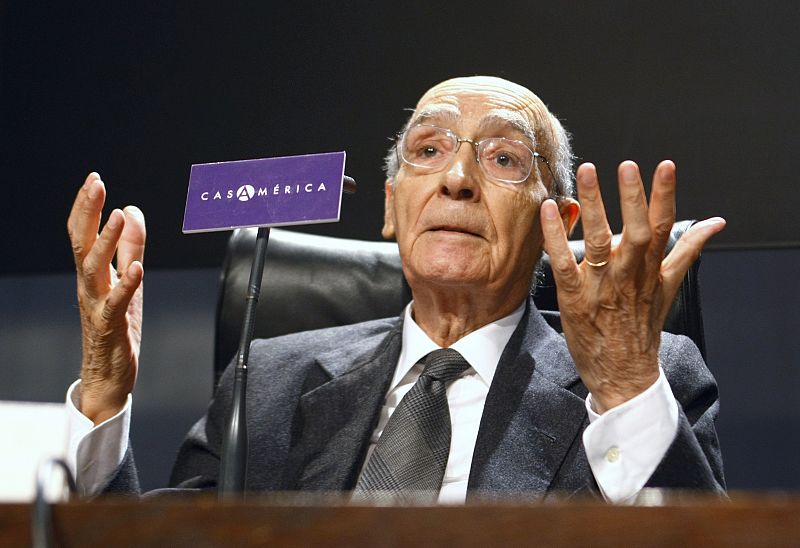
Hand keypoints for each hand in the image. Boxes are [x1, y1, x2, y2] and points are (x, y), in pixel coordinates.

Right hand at [67, 173, 145, 423]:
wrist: (107, 378)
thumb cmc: (116, 328)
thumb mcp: (128, 281)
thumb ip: (130, 248)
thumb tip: (133, 210)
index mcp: (91, 275)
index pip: (82, 234)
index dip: (87, 207)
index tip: (94, 179)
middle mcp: (89, 287)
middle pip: (81, 244)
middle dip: (88, 212)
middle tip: (96, 184)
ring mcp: (97, 306)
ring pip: (94, 269)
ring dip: (105, 241)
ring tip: (118, 216)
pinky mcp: (110, 326)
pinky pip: (116, 303)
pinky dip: (126, 284)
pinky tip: (137, 268)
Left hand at [541, 160, 724, 412]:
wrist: (624, 373)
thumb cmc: (643, 327)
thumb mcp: (669, 287)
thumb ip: (687, 251)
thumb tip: (715, 222)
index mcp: (652, 269)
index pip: (664, 226)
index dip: (665, 195)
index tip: (664, 166)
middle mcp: (629, 275)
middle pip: (636, 232)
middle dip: (632, 198)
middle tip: (626, 165)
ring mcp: (601, 287)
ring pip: (599, 241)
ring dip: (593, 206)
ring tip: (587, 172)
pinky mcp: (574, 298)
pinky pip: (563, 263)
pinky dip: (556, 236)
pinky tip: (550, 210)